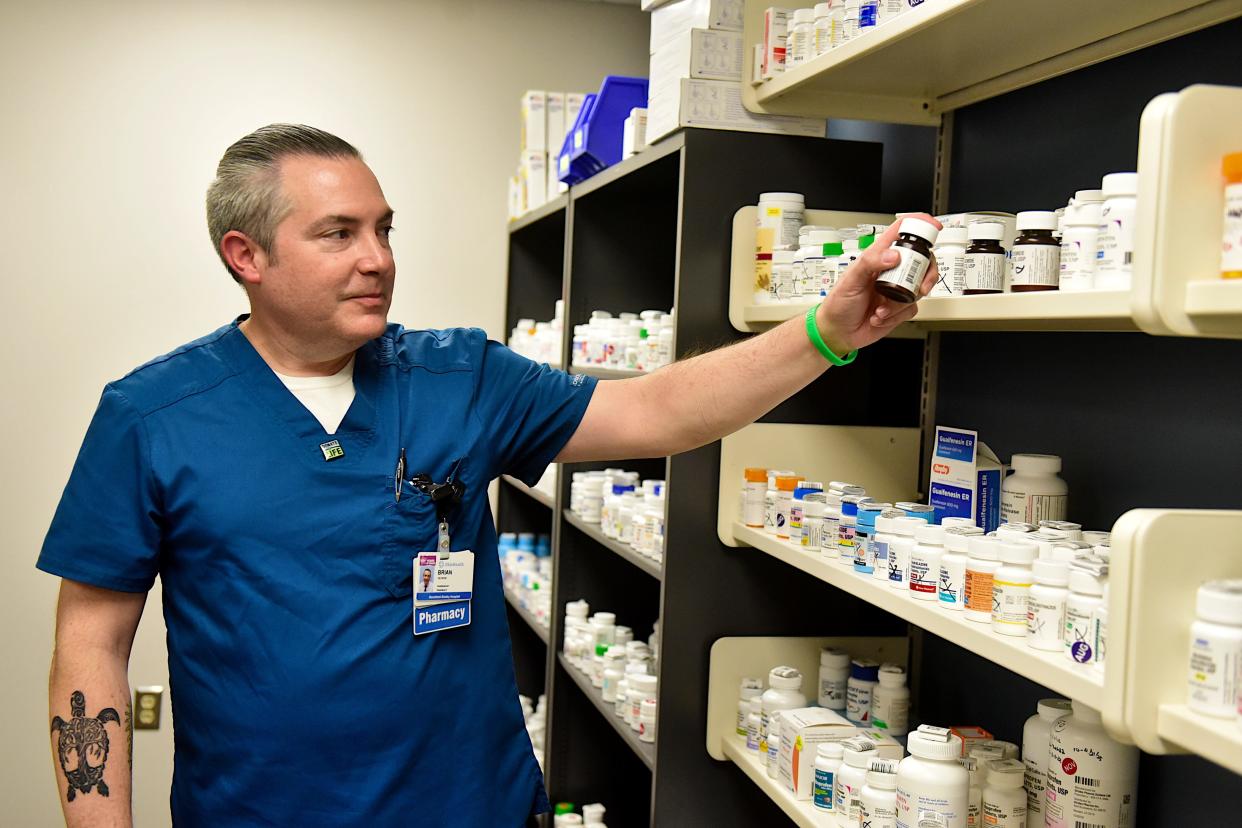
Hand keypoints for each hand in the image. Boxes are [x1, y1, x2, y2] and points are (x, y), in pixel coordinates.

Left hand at [815, 214, 941, 354]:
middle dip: (924, 273)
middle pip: (921, 260)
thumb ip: (870, 262)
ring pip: (919, 287)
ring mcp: (897, 289)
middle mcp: (890, 270)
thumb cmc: (838, 304)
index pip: (901, 232)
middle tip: (914, 284)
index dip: (918, 225)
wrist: (838, 333)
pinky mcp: (899, 308)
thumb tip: (894, 255)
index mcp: (877, 256)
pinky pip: (912, 308)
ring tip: (882, 307)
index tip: (933, 226)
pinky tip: (880, 315)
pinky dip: (896, 315)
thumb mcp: (850, 279)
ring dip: (901, 302)